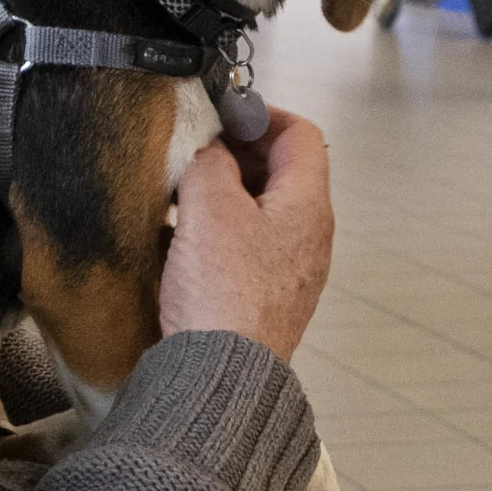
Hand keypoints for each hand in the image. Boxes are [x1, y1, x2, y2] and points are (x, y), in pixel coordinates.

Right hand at [160, 112, 330, 361]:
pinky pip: (248, 246)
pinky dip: (220, 230)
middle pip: (282, 172)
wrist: (218, 376)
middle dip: (238, 153)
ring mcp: (291, 270)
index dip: (262, 114)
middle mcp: (310, 237)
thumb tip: (211, 152)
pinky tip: (183, 238)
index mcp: (308, 206)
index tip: (222, 115)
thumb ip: (210, 162)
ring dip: (224, 193)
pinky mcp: (266, 297)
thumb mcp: (209, 208)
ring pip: (261, 210)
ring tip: (182, 193)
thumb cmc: (221, 292)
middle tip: (195, 152)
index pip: (301, 135)